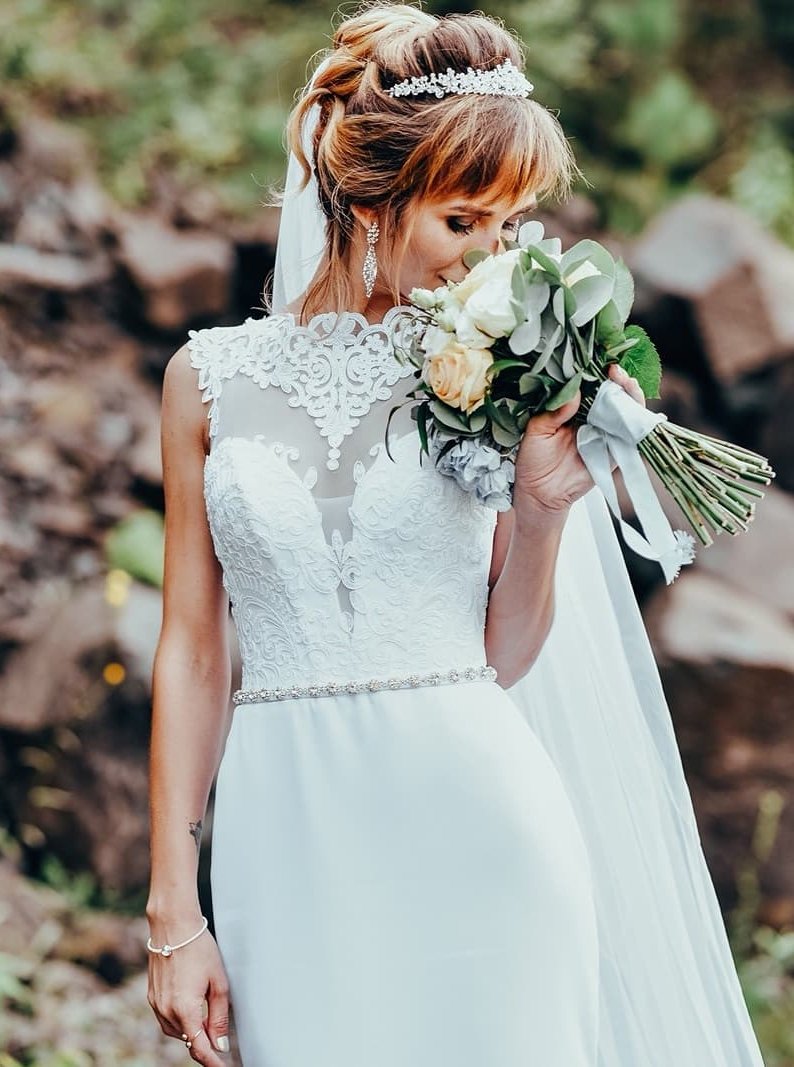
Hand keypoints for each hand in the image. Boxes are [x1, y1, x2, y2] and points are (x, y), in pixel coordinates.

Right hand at [147, 925, 230, 1063]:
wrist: (173, 926)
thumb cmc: (199, 948)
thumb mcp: (218, 983)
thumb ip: (218, 1017)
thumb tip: (219, 1045)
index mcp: (184, 1009)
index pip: (198, 1047)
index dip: (212, 1061)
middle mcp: (166, 1010)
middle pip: (186, 1040)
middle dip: (203, 1044)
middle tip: (219, 1042)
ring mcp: (156, 1004)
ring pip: (175, 1031)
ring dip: (190, 1032)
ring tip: (207, 1024)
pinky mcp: (151, 996)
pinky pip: (166, 1018)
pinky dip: (179, 1021)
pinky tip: (191, 1011)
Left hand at [512, 364, 645, 519]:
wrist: (539, 494)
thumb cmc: (533, 461)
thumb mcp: (537, 430)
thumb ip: (555, 411)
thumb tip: (574, 391)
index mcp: (574, 411)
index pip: (590, 386)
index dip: (597, 372)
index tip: (598, 361)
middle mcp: (592, 419)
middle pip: (613, 393)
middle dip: (618, 379)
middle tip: (614, 369)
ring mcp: (605, 435)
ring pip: (626, 409)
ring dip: (629, 393)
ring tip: (624, 381)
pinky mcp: (614, 452)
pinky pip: (631, 434)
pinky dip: (635, 418)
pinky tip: (632, 405)